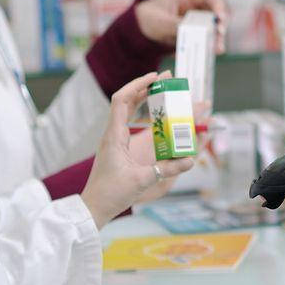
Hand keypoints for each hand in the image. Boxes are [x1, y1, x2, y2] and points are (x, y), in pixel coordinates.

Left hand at [80, 72, 192, 224]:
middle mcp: (112, 133)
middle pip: (126, 100)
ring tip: (163, 90)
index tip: (155, 77)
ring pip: (127, 110)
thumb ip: (166, 169)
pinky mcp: (117, 147)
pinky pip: (129, 122)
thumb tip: (190, 160)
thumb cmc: (111, 194)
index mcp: (114, 136)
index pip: (122, 100)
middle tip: (166, 79)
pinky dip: (142, 113)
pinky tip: (155, 114)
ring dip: (143, 98)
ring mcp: (114, 139)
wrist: (94, 208)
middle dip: (145, 87)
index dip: (138, 85)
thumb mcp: (141, 181)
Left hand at [135, 0, 228, 52]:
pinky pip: (203, 41)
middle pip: (215, 15)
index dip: (219, 6)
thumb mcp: (161, 21)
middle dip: (219, 27)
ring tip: (217, 50)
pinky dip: (206, 48)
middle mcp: (195, 9)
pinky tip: (207, 55)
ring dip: (216, 39)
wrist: (138, 32)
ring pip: (212, 30)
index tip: (220, 18)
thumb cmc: (148, 18)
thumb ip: (176, 25)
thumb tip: (193, 31)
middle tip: (220, 38)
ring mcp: (195, 23)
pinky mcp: (193, 37)